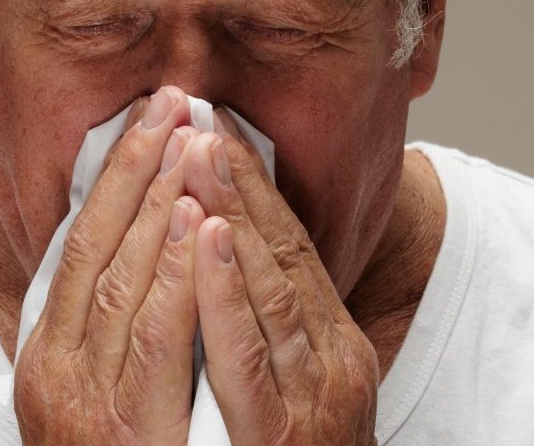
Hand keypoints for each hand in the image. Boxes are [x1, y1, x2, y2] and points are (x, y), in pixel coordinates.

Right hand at [14, 86, 210, 445]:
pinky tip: (207, 226)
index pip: (78, 244)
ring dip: (163, 207)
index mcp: (45, 358)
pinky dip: (183, 276)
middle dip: (140, 171)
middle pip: (100, 251)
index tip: (145, 118)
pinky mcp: (134, 435)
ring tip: (192, 143)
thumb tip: (139, 235)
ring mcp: (95, 409)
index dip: (112, 176)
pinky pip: (160, 340)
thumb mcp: (100, 386)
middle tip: (174, 104)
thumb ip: (111, 321)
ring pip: (128, 285)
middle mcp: (57, 379)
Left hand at [182, 110, 380, 445]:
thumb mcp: (297, 390)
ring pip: (270, 288)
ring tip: (197, 153)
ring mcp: (314, 398)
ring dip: (232, 214)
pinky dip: (226, 289)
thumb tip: (230, 260)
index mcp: (335, 345)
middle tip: (198, 119)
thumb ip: (273, 331)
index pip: (292, 249)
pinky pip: (247, 354)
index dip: (253, 187)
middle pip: (284, 255)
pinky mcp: (283, 434)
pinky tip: (205, 237)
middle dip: (237, 184)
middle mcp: (335, 362)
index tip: (217, 131)